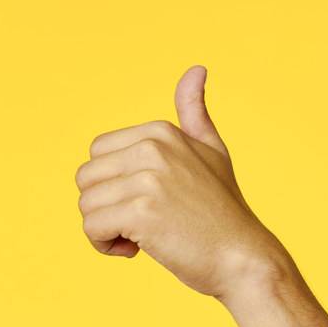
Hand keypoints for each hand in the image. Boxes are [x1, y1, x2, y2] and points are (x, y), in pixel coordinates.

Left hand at [74, 66, 287, 299]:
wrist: (241, 257)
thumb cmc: (222, 210)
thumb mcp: (211, 150)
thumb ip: (195, 114)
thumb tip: (196, 69)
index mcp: (160, 132)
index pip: (97, 155)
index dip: (112, 185)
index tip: (143, 201)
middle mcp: (152, 148)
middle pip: (86, 179)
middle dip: (103, 207)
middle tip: (139, 223)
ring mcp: (147, 178)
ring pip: (85, 205)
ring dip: (104, 229)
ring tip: (139, 237)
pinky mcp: (141, 211)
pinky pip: (91, 228)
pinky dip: (104, 246)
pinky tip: (135, 250)